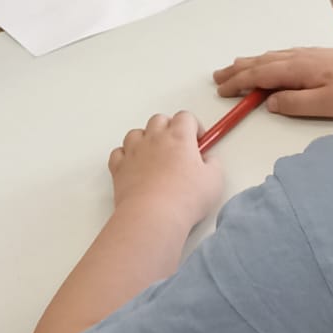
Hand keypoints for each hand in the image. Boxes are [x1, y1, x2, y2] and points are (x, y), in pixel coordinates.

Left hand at [109, 111, 223, 230]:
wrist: (153, 216)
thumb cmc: (184, 198)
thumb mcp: (214, 181)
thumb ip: (213, 165)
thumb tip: (208, 162)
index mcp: (179, 137)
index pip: (185, 117)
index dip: (193, 126)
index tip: (198, 140)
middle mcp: (154, 139)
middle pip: (159, 120)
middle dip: (169, 128)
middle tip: (178, 147)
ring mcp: (134, 152)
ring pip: (136, 133)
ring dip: (145, 139)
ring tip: (155, 155)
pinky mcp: (119, 168)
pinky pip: (118, 153)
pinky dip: (125, 156)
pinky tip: (134, 166)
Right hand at [213, 48, 332, 119]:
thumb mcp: (326, 105)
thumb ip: (295, 103)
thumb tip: (269, 101)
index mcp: (298, 69)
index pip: (259, 75)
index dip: (238, 82)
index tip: (221, 90)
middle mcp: (299, 57)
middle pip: (261, 62)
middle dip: (237, 70)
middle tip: (217, 77)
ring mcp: (308, 54)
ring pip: (271, 57)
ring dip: (249, 63)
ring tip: (233, 67)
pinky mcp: (318, 56)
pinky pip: (281, 55)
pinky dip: (265, 59)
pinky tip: (267, 62)